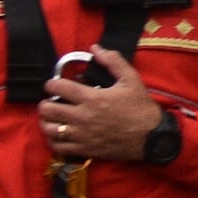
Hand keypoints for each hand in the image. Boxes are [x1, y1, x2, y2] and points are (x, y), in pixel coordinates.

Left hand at [39, 53, 168, 164]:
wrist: (152, 137)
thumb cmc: (141, 108)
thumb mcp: (131, 79)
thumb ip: (112, 61)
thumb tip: (95, 48)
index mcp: (92, 97)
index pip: (59, 88)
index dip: (51, 84)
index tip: (53, 84)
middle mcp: (83, 117)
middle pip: (49, 110)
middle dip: (46, 103)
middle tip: (50, 101)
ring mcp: (82, 135)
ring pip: (50, 129)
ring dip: (46, 122)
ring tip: (51, 118)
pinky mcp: (85, 149)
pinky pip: (59, 147)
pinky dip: (53, 140)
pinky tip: (58, 134)